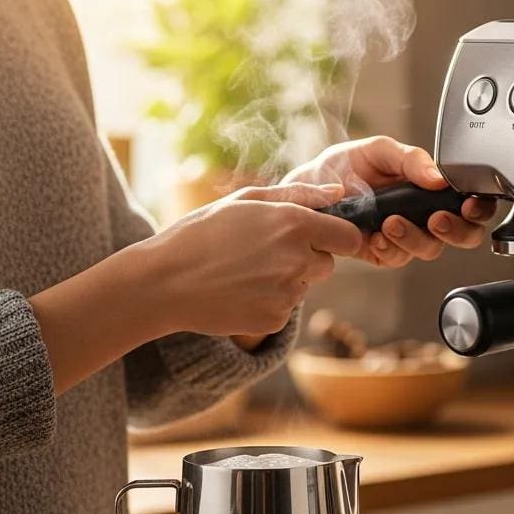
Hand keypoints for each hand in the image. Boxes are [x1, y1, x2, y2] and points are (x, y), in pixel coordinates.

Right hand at [133, 183, 361, 337]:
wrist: (164, 282)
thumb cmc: (202, 233)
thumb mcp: (246, 201)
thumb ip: (299, 194)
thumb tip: (338, 193)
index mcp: (295, 224)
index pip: (349, 237)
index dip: (338, 236)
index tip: (321, 237)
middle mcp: (298, 260)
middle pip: (329, 263)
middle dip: (308, 258)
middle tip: (266, 252)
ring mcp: (288, 293)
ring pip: (305, 285)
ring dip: (287, 279)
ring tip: (245, 270)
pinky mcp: (276, 320)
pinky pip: (286, 308)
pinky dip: (269, 301)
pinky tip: (239, 291)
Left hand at [283, 135, 496, 267]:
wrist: (309, 190)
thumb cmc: (344, 166)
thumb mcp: (378, 150)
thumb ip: (410, 158)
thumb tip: (438, 177)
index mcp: (432, 187)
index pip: (471, 201)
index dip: (478, 207)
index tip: (467, 204)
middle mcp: (425, 213)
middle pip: (464, 234)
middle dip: (456, 231)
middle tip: (436, 220)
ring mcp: (407, 235)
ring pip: (430, 249)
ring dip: (414, 238)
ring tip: (390, 222)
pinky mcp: (385, 252)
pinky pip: (398, 259)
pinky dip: (389, 248)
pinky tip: (375, 235)